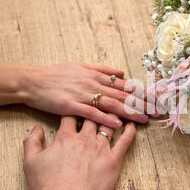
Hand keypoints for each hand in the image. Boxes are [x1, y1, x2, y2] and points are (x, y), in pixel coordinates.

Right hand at [22, 63, 154, 127]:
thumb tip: (122, 72)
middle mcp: (92, 84)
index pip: (124, 85)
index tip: (155, 98)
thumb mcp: (80, 66)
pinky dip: (106, 118)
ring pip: (111, 103)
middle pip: (122, 94)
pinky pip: (92, 113)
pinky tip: (118, 124)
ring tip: (145, 119)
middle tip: (157, 110)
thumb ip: (102, 69)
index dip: (141, 92)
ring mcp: (82, 95)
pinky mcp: (71, 106)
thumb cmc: (55, 75)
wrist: (31, 81)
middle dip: (142, 103)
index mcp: (96, 75)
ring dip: (129, 112)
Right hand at [22, 116, 135, 189]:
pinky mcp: (114, 161)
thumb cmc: (46, 186)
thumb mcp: (30, 161)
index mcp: (65, 138)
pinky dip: (130, 131)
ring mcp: (100, 149)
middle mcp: (84, 140)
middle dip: (96, 110)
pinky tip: (132, 124)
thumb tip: (36, 128)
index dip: (75, 111)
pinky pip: (125, 141)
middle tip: (101, 105)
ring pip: (109, 125)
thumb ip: (32, 141)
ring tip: (118, 110)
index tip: (79, 109)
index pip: (71, 116)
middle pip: (92, 117)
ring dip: (113, 117)